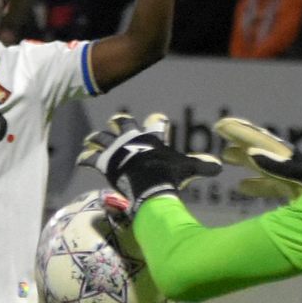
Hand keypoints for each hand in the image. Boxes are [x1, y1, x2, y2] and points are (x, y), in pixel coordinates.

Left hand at [78, 111, 220, 205]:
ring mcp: (116, 148)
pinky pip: (90, 158)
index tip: (158, 120)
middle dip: (120, 122)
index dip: (157, 122)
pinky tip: (80, 160)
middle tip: (116, 122)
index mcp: (151, 137)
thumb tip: (220, 168)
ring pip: (101, 137)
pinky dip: (85, 159)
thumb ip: (202, 167)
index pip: (155, 123)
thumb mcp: (187, 169)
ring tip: (89, 139)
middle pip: (123, 123)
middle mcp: (132, 138)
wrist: (149, 182)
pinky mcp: (104, 161)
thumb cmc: (168, 174)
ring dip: (95, 138)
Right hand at [213, 117, 301, 201]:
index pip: (264, 143)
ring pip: (267, 166)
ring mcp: (298, 184)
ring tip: (226, 156)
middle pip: (265, 150)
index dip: (242, 133)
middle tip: (220, 130)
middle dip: (243, 140)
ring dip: (246, 159)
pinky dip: (257, 184)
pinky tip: (241, 186)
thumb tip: (252, 151)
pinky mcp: (300, 198)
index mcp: (296, 165)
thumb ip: (280, 167)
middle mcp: (297, 170)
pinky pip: (274, 186)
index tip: (221, 125)